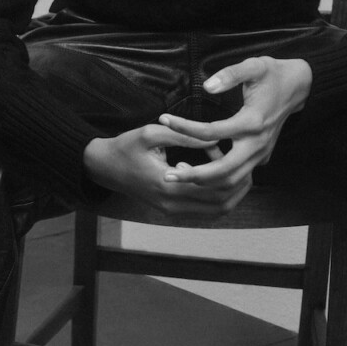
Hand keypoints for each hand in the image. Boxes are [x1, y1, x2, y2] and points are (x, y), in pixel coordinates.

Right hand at [83, 124, 235, 216]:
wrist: (103, 167)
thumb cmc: (126, 147)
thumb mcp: (152, 134)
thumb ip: (185, 136)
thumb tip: (217, 137)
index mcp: (168, 185)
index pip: (213, 185)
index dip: (230, 168)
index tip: (233, 147)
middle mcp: (172, 204)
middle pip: (222, 203)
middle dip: (237, 182)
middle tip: (243, 159)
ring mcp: (172, 211)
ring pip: (217, 211)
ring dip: (231, 192)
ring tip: (235, 168)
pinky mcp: (172, 211)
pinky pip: (206, 211)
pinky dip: (219, 197)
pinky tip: (218, 175)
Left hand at [154, 55, 312, 212]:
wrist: (299, 87)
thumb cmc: (273, 74)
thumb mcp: (254, 65)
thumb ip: (230, 74)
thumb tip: (207, 86)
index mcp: (252, 122)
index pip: (211, 132)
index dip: (185, 128)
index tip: (164, 119)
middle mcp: (257, 144)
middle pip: (223, 171)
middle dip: (194, 176)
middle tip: (167, 175)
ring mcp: (261, 154)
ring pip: (232, 180)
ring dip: (205, 182)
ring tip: (179, 175)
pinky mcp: (261, 157)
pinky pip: (238, 176)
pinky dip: (218, 179)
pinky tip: (197, 172)